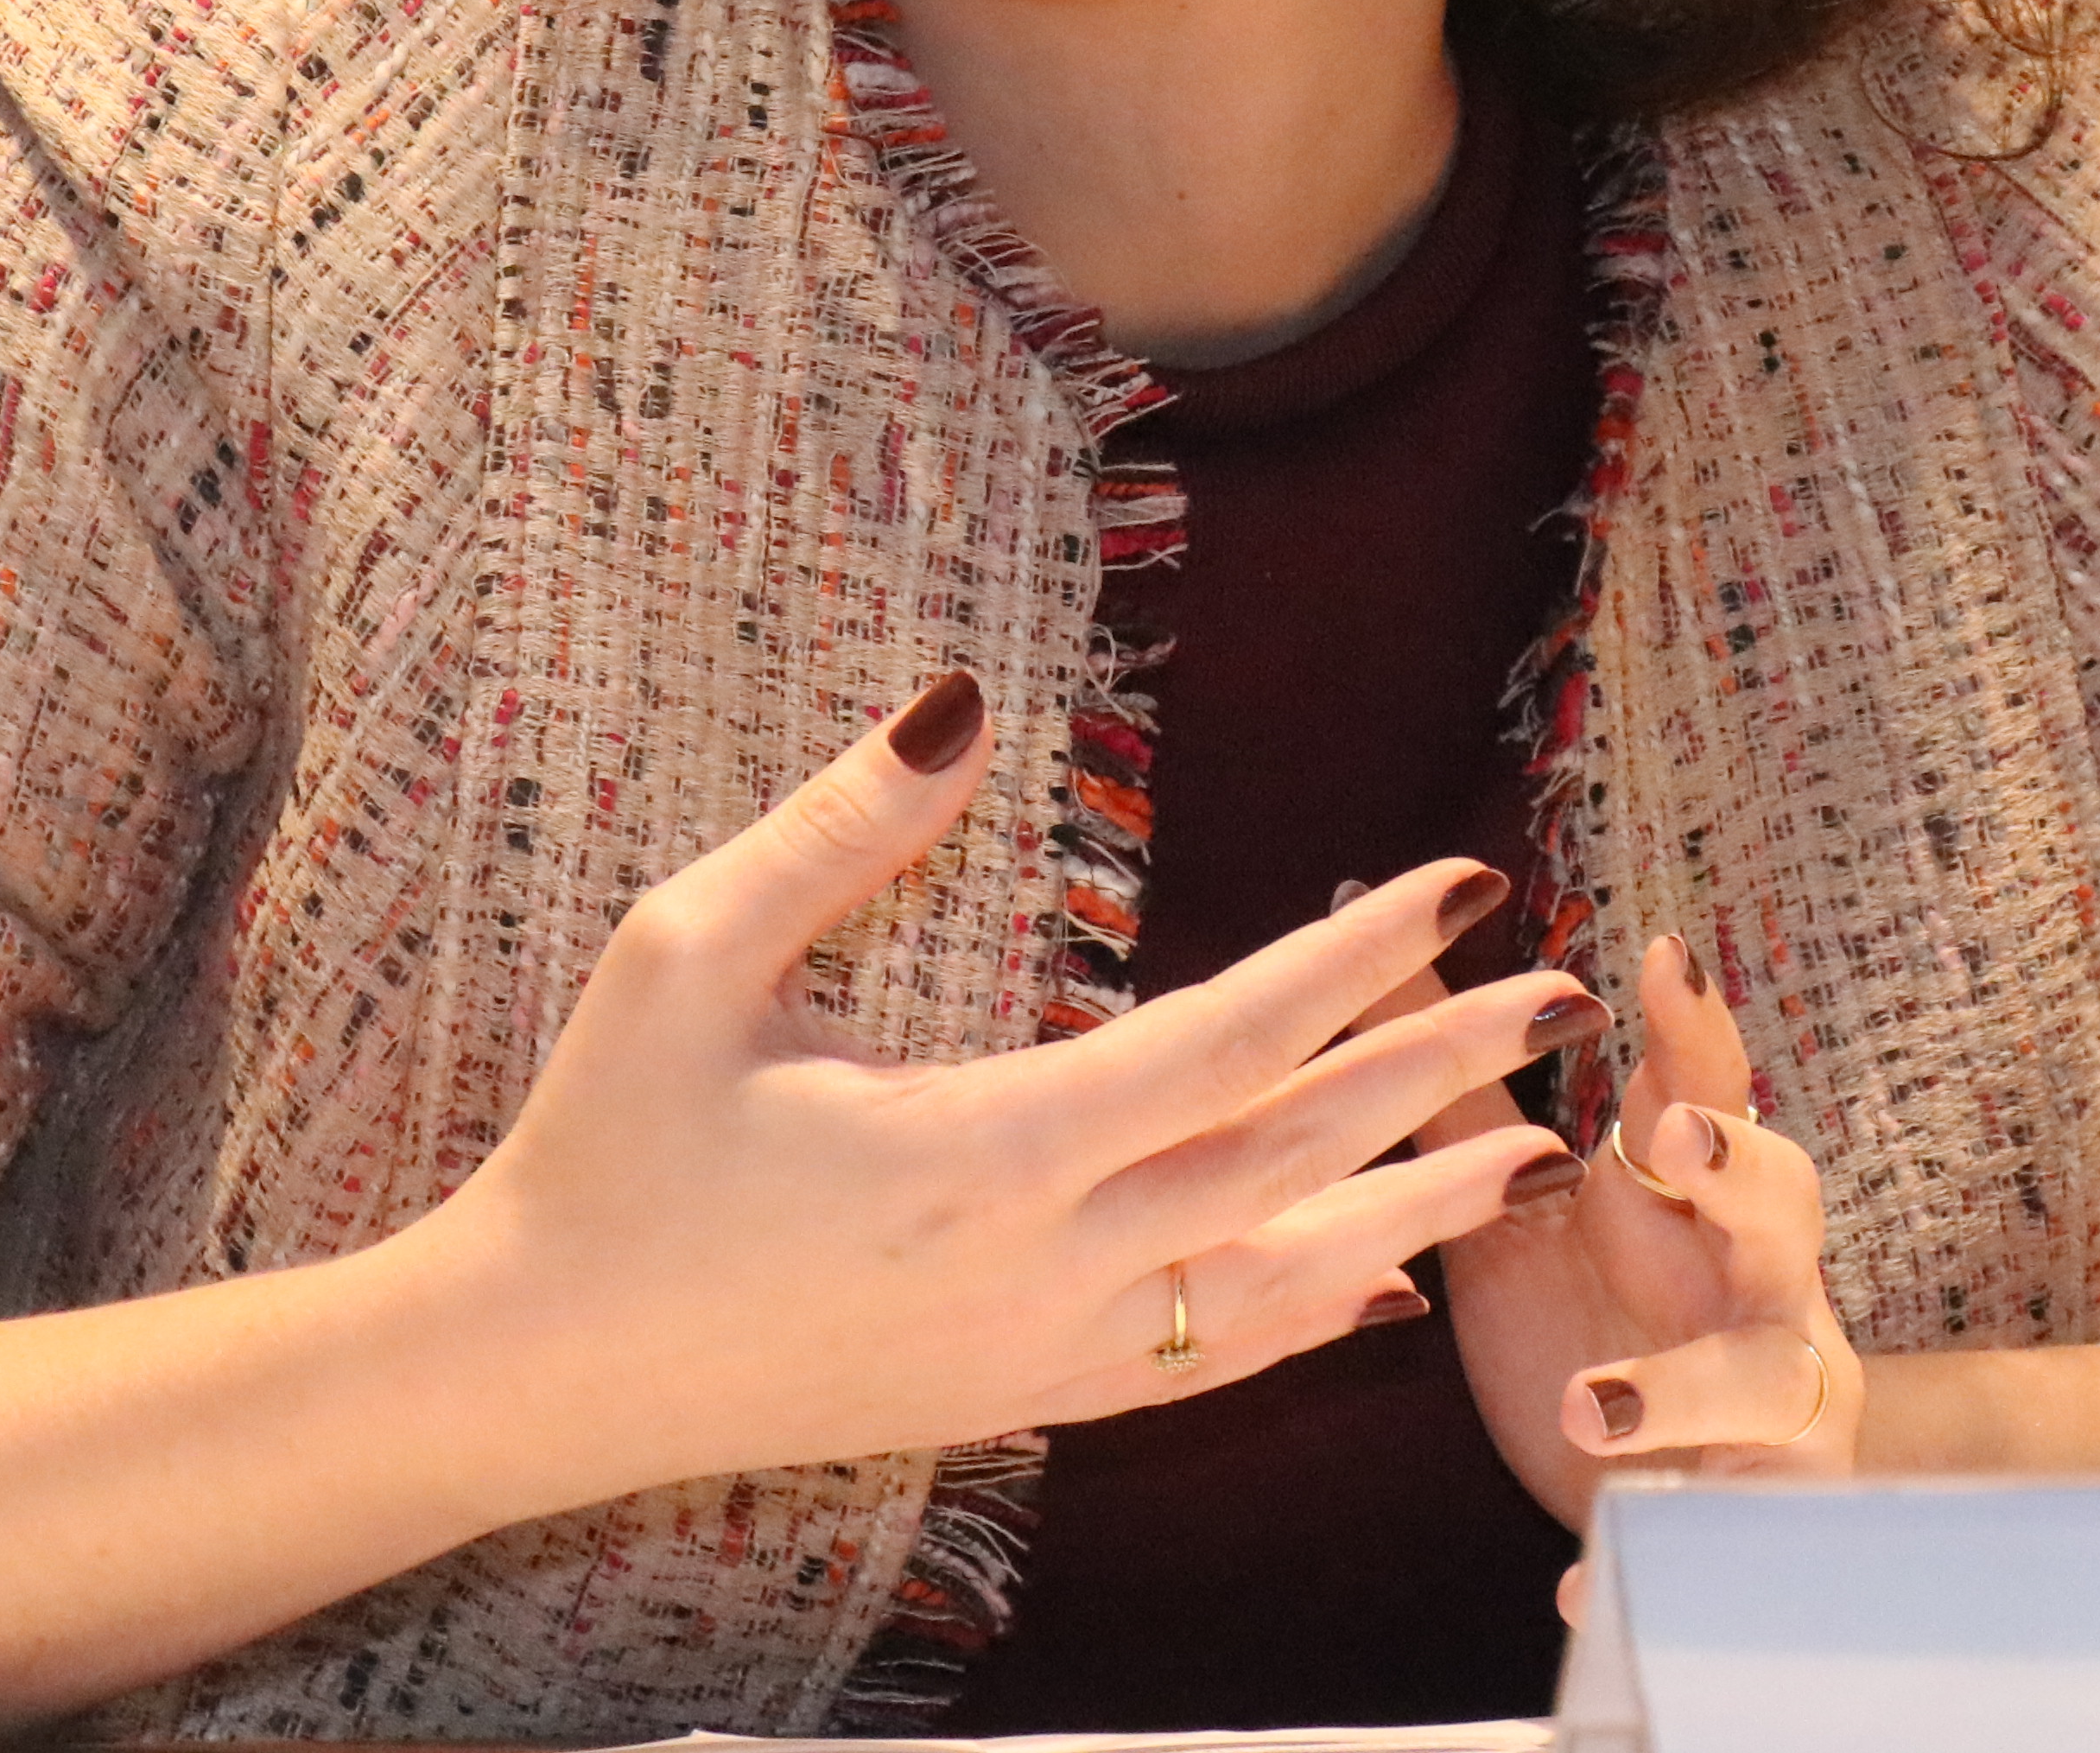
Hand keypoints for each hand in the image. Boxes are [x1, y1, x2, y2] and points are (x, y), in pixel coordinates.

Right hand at [414, 672, 1587, 1510]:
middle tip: (1559, 1001)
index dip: (1353, 966)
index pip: (1221, 1048)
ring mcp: (1033, 1352)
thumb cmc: (605, 1147)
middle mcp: (1036, 1269)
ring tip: (1535, 1152)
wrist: (540, 1363)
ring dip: (1411, 1209)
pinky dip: (1307, 1320)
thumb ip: (835, 833)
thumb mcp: (685, 956)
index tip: (1455, 890)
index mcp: (975, 1154)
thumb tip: (959, 702)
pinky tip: (1379, 1292)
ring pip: (1274, 1282)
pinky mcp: (1010, 1397)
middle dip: (1437, 1075)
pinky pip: (1201, 1362)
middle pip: (1288, 1164)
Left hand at [1418, 928, 1860, 1523]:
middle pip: (1787, 1208)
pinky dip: (1646, 1555)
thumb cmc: (1597, 1322)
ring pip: (1774, 1382)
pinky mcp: (1753, 1514)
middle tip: (1668, 1145)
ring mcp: (1775, 1403)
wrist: (1680, 1500)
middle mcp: (1757, 1285)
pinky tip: (1575, 1582)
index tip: (1659, 956)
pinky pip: (1719, 1536)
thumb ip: (1458, 1074)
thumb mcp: (1513, 1203)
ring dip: (1682, 1390)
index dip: (1693, 1027)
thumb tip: (1369, 915)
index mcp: (1692, 1202)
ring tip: (1585, 1407)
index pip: (1708, 1093)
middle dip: (1740, 1170)